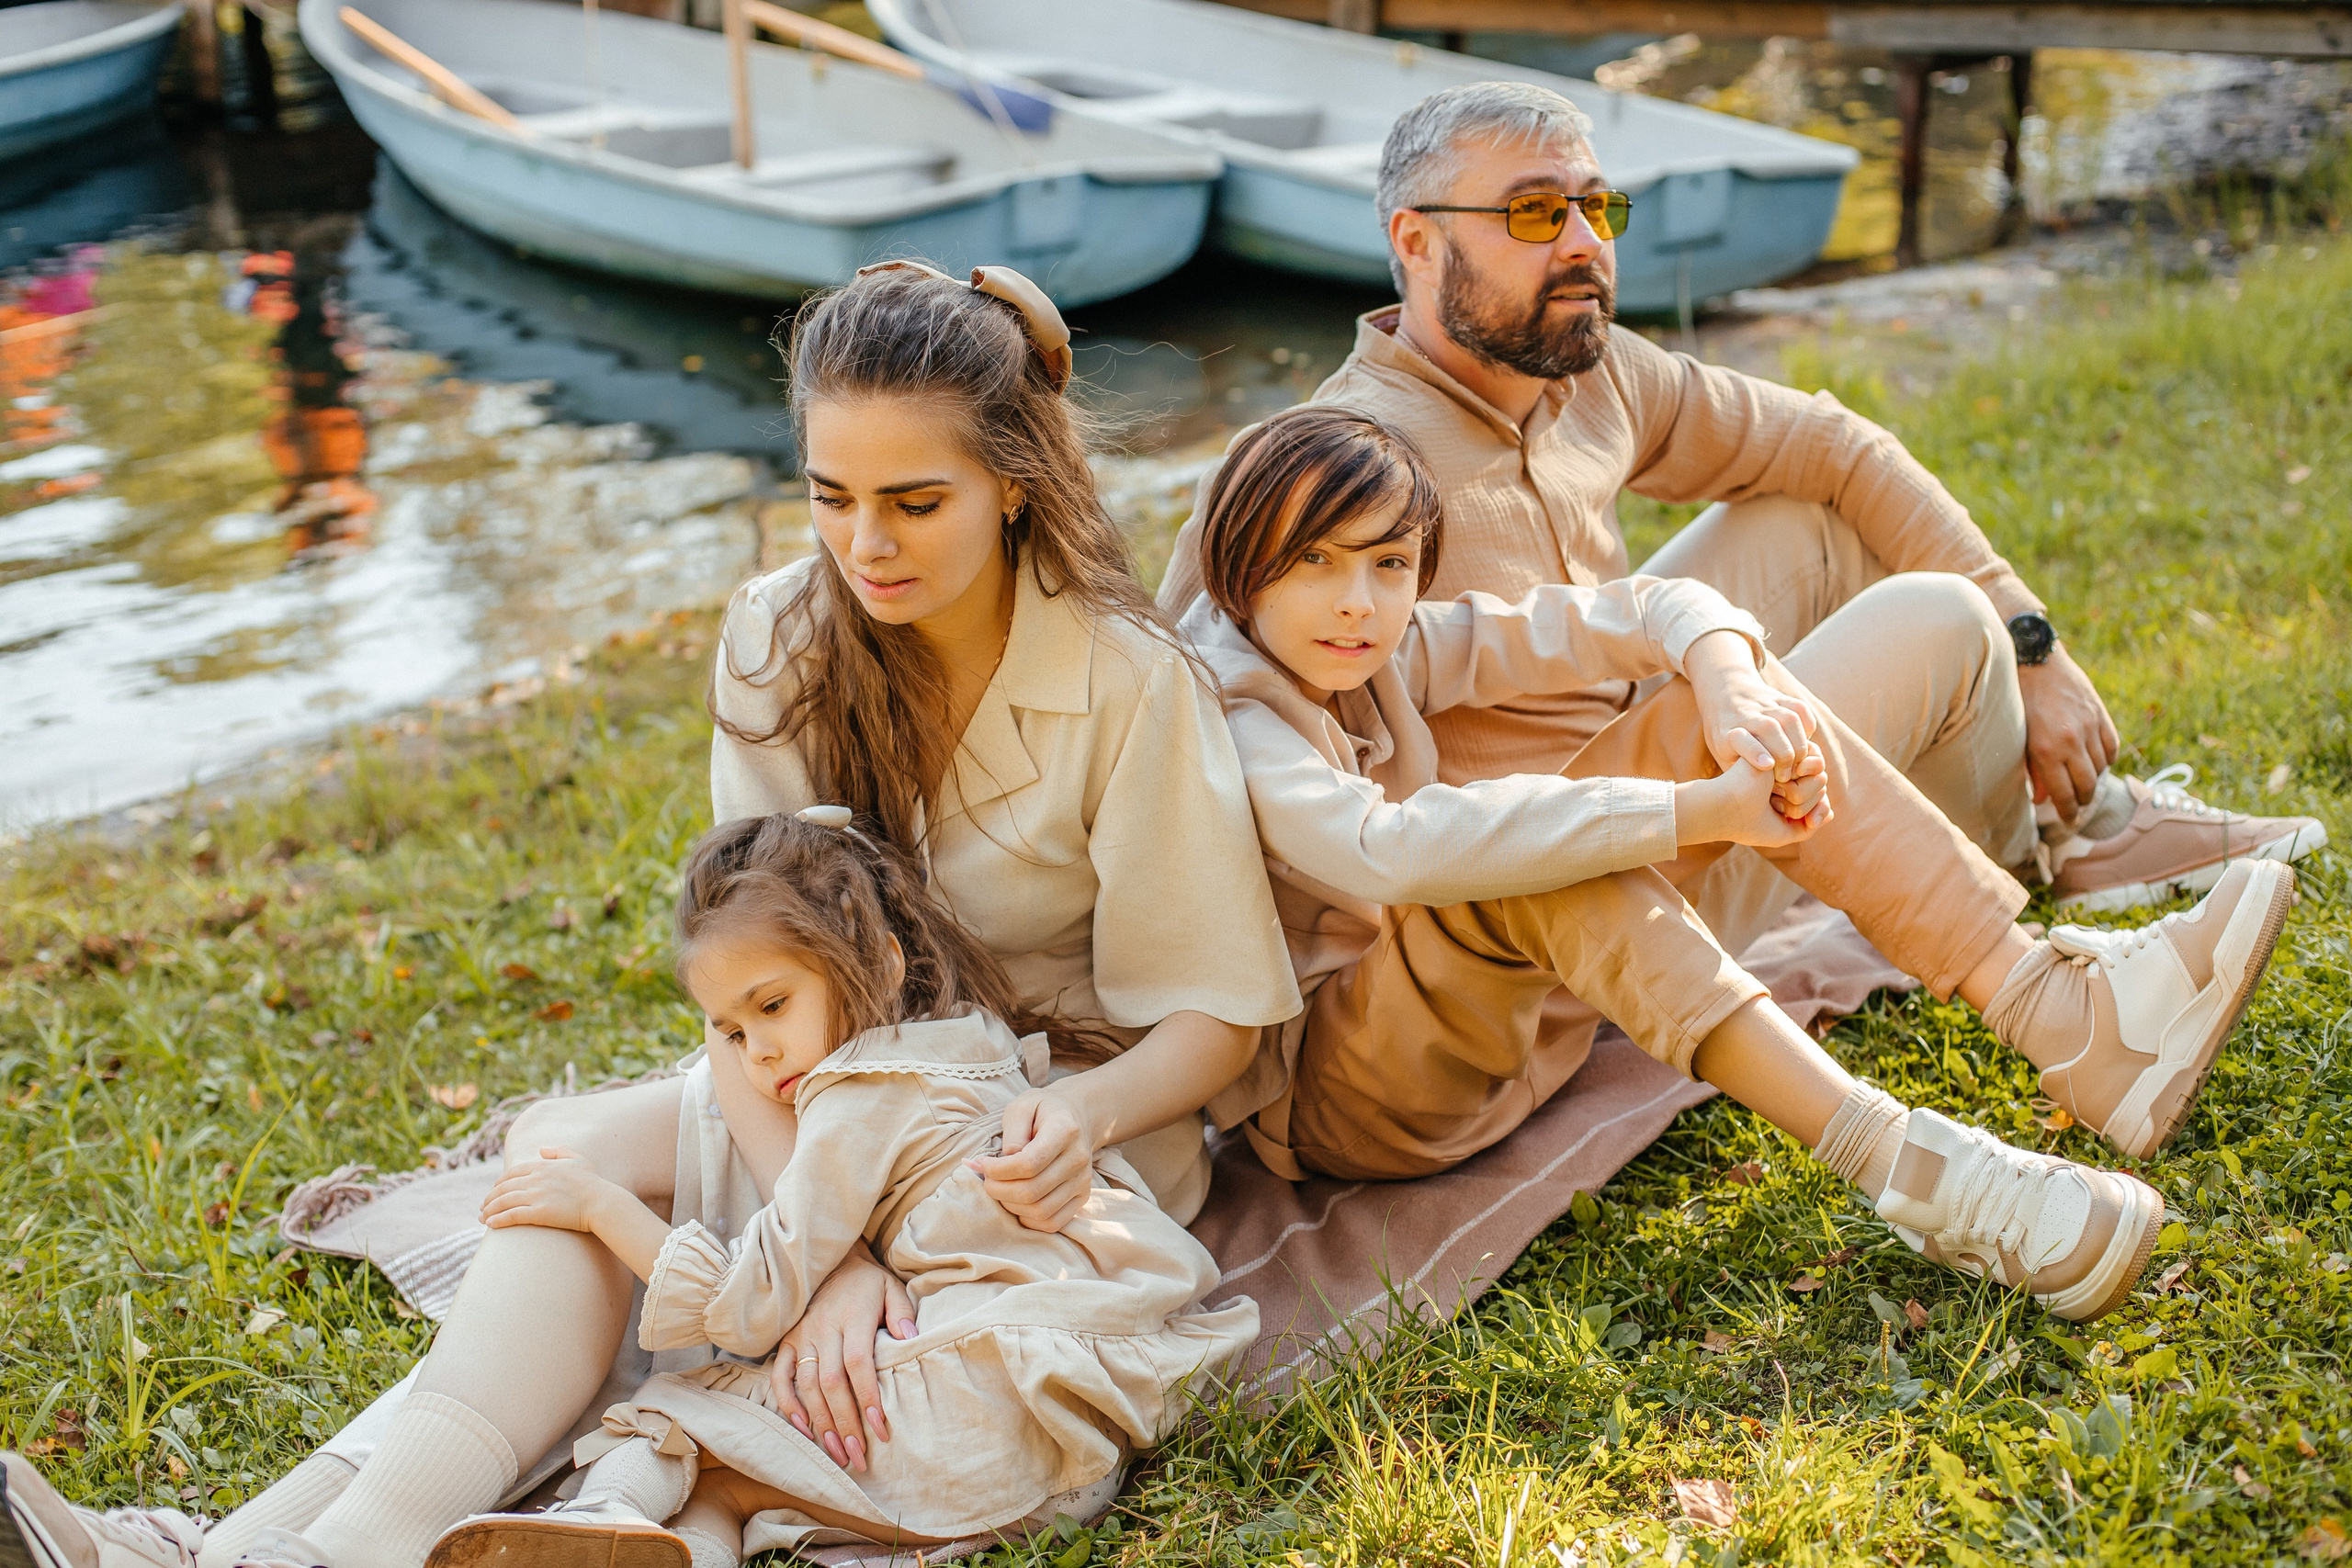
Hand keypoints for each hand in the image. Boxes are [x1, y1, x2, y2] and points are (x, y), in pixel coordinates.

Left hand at [481, 1147, 614, 1232]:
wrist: (602, 1202)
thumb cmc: (592, 1182)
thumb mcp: (577, 1159)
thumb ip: (558, 1151)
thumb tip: (541, 1149)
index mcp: (543, 1166)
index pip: (512, 1172)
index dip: (499, 1182)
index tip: (494, 1190)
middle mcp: (536, 1179)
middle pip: (504, 1187)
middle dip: (490, 1198)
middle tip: (482, 1206)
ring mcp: (536, 1196)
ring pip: (504, 1201)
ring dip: (489, 1210)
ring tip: (482, 1217)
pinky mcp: (539, 1213)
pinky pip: (512, 1215)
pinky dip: (498, 1219)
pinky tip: (490, 1224)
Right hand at [768, 1244, 915, 1472]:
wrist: (830, 1261)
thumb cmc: (867, 1282)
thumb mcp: (892, 1287)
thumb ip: (901, 1312)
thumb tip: (911, 1341)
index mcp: (852, 1316)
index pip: (858, 1363)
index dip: (867, 1397)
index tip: (880, 1428)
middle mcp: (823, 1328)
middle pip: (831, 1382)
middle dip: (845, 1423)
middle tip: (859, 1456)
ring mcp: (801, 1336)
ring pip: (806, 1386)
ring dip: (821, 1423)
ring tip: (838, 1453)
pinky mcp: (786, 1341)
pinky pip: (780, 1377)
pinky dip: (788, 1405)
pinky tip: (804, 1430)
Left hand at [969, 1084, 1097, 1232]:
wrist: (1077, 1116)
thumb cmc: (1043, 1110)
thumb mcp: (1021, 1106)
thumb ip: (1011, 1133)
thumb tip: (1003, 1163)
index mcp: (1065, 1130)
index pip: (1029, 1163)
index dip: (998, 1170)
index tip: (981, 1163)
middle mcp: (1079, 1158)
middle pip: (1032, 1190)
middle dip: (999, 1190)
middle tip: (986, 1179)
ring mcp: (1083, 1180)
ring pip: (1041, 1210)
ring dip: (1011, 1206)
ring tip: (1000, 1189)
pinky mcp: (1081, 1196)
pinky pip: (1053, 1222)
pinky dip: (1029, 1219)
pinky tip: (1017, 1202)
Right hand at [1675, 755, 1831, 848]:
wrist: (1725, 807)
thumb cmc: (1748, 824)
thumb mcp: (1783, 834)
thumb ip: (1807, 828)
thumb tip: (1829, 813)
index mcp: (1785, 795)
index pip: (1818, 800)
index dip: (1816, 813)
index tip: (1800, 821)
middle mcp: (1788, 778)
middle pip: (1822, 788)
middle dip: (1807, 804)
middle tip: (1779, 805)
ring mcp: (1786, 764)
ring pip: (1820, 776)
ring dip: (1802, 793)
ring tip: (1776, 794)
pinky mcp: (1785, 750)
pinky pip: (1814, 763)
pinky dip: (1800, 777)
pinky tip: (1778, 781)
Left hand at [1684, 632, 1818, 781]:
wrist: (1726, 693)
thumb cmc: (1725, 736)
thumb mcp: (1722, 755)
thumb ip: (1738, 772)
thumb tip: (1754, 796)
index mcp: (1727, 731)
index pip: (1741, 739)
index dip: (1754, 752)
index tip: (1766, 766)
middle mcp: (1746, 715)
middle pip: (1771, 731)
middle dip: (1784, 756)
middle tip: (1785, 777)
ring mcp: (1765, 704)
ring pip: (1789, 719)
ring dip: (1798, 745)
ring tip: (1796, 765)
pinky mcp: (1781, 697)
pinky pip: (1801, 710)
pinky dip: (1807, 728)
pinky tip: (1804, 743)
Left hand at [2018, 645, 2119, 822]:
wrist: (2034, 662)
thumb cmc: (2017, 702)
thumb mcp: (2017, 739)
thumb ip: (2031, 770)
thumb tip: (2041, 798)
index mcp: (2045, 750)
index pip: (2064, 793)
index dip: (2068, 811)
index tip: (2069, 820)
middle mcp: (2071, 741)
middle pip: (2088, 785)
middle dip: (2083, 801)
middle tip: (2078, 806)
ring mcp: (2089, 726)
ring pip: (2102, 767)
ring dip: (2094, 779)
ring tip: (2083, 783)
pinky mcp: (2100, 714)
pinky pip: (2112, 747)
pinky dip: (2106, 758)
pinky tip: (2096, 761)